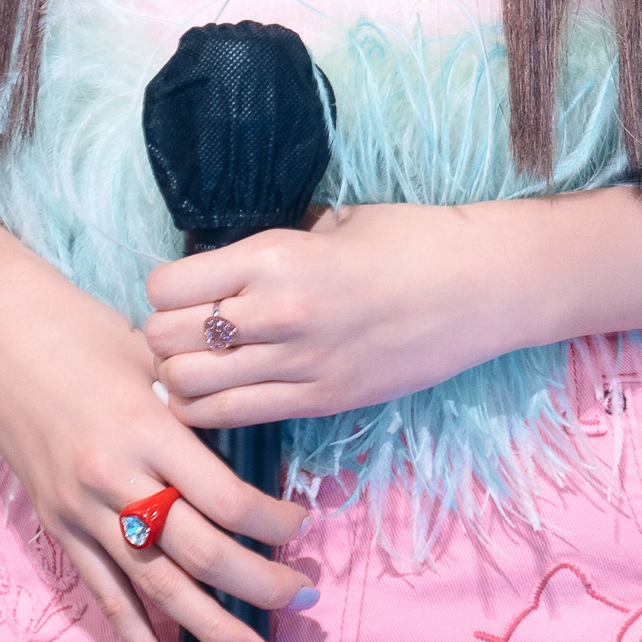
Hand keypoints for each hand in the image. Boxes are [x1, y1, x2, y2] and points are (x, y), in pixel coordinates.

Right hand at [0, 210, 311, 641]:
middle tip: (304, 598)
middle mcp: (117, 479)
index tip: (301, 528)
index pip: (226, 498)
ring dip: (214, 628)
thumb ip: (196, 409)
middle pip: (201, 553)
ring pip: (159, 588)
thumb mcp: (153, 357)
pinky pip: (105, 597)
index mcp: (149, 428)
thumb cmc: (83, 330)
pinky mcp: (58, 528)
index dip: (272, 524)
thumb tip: (249, 452)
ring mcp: (83, 511)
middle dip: (260, 584)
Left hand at [145, 201, 518, 426]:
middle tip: (183, 330)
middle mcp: (276, 312)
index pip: (167, 286)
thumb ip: (277, 243)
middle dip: (162, 337)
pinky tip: (226, 393)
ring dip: (182, 379)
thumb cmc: (411, 238)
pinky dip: (212, 410)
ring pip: (188, 390)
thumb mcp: (334, 221)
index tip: (182, 287)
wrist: (479, 286)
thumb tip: (231, 257)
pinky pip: (233, 419)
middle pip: (165, 341)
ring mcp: (298, 365)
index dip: (164, 289)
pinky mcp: (319, 402)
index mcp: (275, 254)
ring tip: (201, 365)